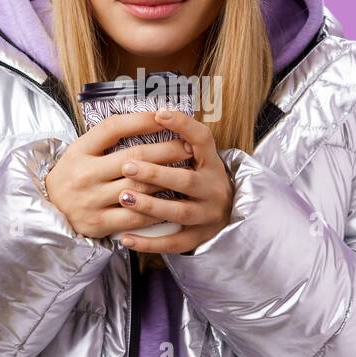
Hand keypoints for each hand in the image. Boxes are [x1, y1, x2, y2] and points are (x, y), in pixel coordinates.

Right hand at [42, 109, 192, 240]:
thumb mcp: (80, 150)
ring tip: (185, 172)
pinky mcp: (99, 223)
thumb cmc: (72, 175)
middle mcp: (85, 174)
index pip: (114, 128)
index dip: (142, 120)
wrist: (47, 211)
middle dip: (167, 150)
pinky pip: (136, 216)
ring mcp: (92, 200)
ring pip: (139, 188)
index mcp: (80, 150)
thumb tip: (147, 118)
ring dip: (166, 179)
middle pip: (134, 158)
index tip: (165, 116)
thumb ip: (107, 137)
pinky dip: (156, 209)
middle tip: (188, 146)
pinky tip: (171, 201)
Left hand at [113, 108, 234, 254]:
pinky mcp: (198, 238)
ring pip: (179, 212)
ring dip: (150, 205)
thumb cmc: (203, 180)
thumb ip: (182, 141)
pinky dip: (148, 242)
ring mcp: (207, 216)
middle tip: (127, 165)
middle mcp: (214, 189)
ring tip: (124, 198)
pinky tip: (125, 238)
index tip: (160, 114)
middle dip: (156, 173)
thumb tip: (154, 113)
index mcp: (213, 164)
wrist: (230, 215)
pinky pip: (173, 243)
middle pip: (186, 180)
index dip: (184, 125)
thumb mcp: (201, 158)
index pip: (203, 139)